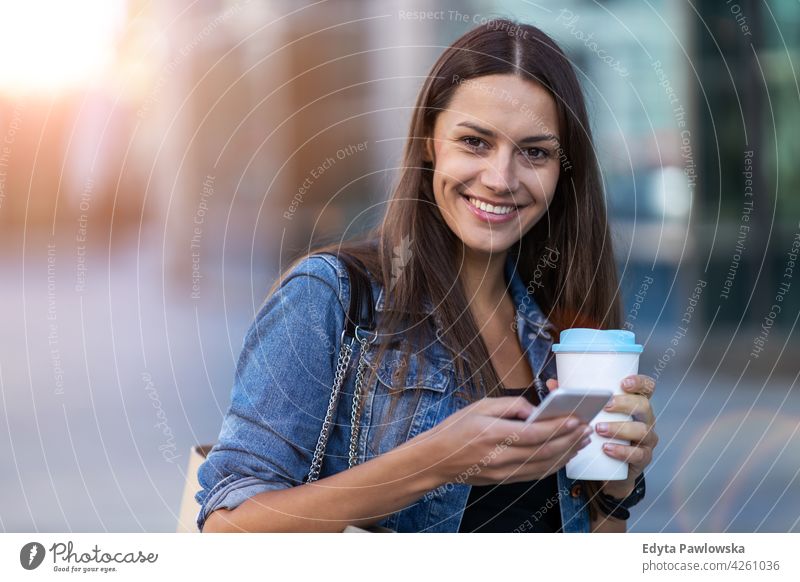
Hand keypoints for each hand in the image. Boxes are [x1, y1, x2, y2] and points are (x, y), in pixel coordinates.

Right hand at [421, 396, 593, 485]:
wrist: (436, 459)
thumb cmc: (455, 429)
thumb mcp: (480, 406)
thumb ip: (510, 405)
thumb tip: (535, 410)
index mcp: (494, 434)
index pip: (535, 433)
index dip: (559, 427)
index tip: (576, 418)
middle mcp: (501, 457)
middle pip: (545, 450)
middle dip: (570, 439)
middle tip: (586, 428)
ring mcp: (503, 472)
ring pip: (545, 465)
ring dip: (567, 453)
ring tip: (581, 441)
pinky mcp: (505, 480)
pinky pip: (536, 475)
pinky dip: (555, 466)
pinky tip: (564, 456)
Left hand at [545, 375, 658, 498]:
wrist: (611, 468)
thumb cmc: (602, 433)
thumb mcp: (593, 413)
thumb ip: (575, 398)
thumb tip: (552, 384)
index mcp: (636, 403)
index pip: (647, 387)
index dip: (639, 382)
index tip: (624, 383)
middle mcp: (645, 419)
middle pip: (644, 406)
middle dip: (625, 404)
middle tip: (606, 405)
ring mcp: (647, 439)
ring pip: (642, 430)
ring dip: (620, 428)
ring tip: (600, 429)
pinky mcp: (643, 458)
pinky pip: (638, 454)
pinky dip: (622, 451)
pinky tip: (608, 449)